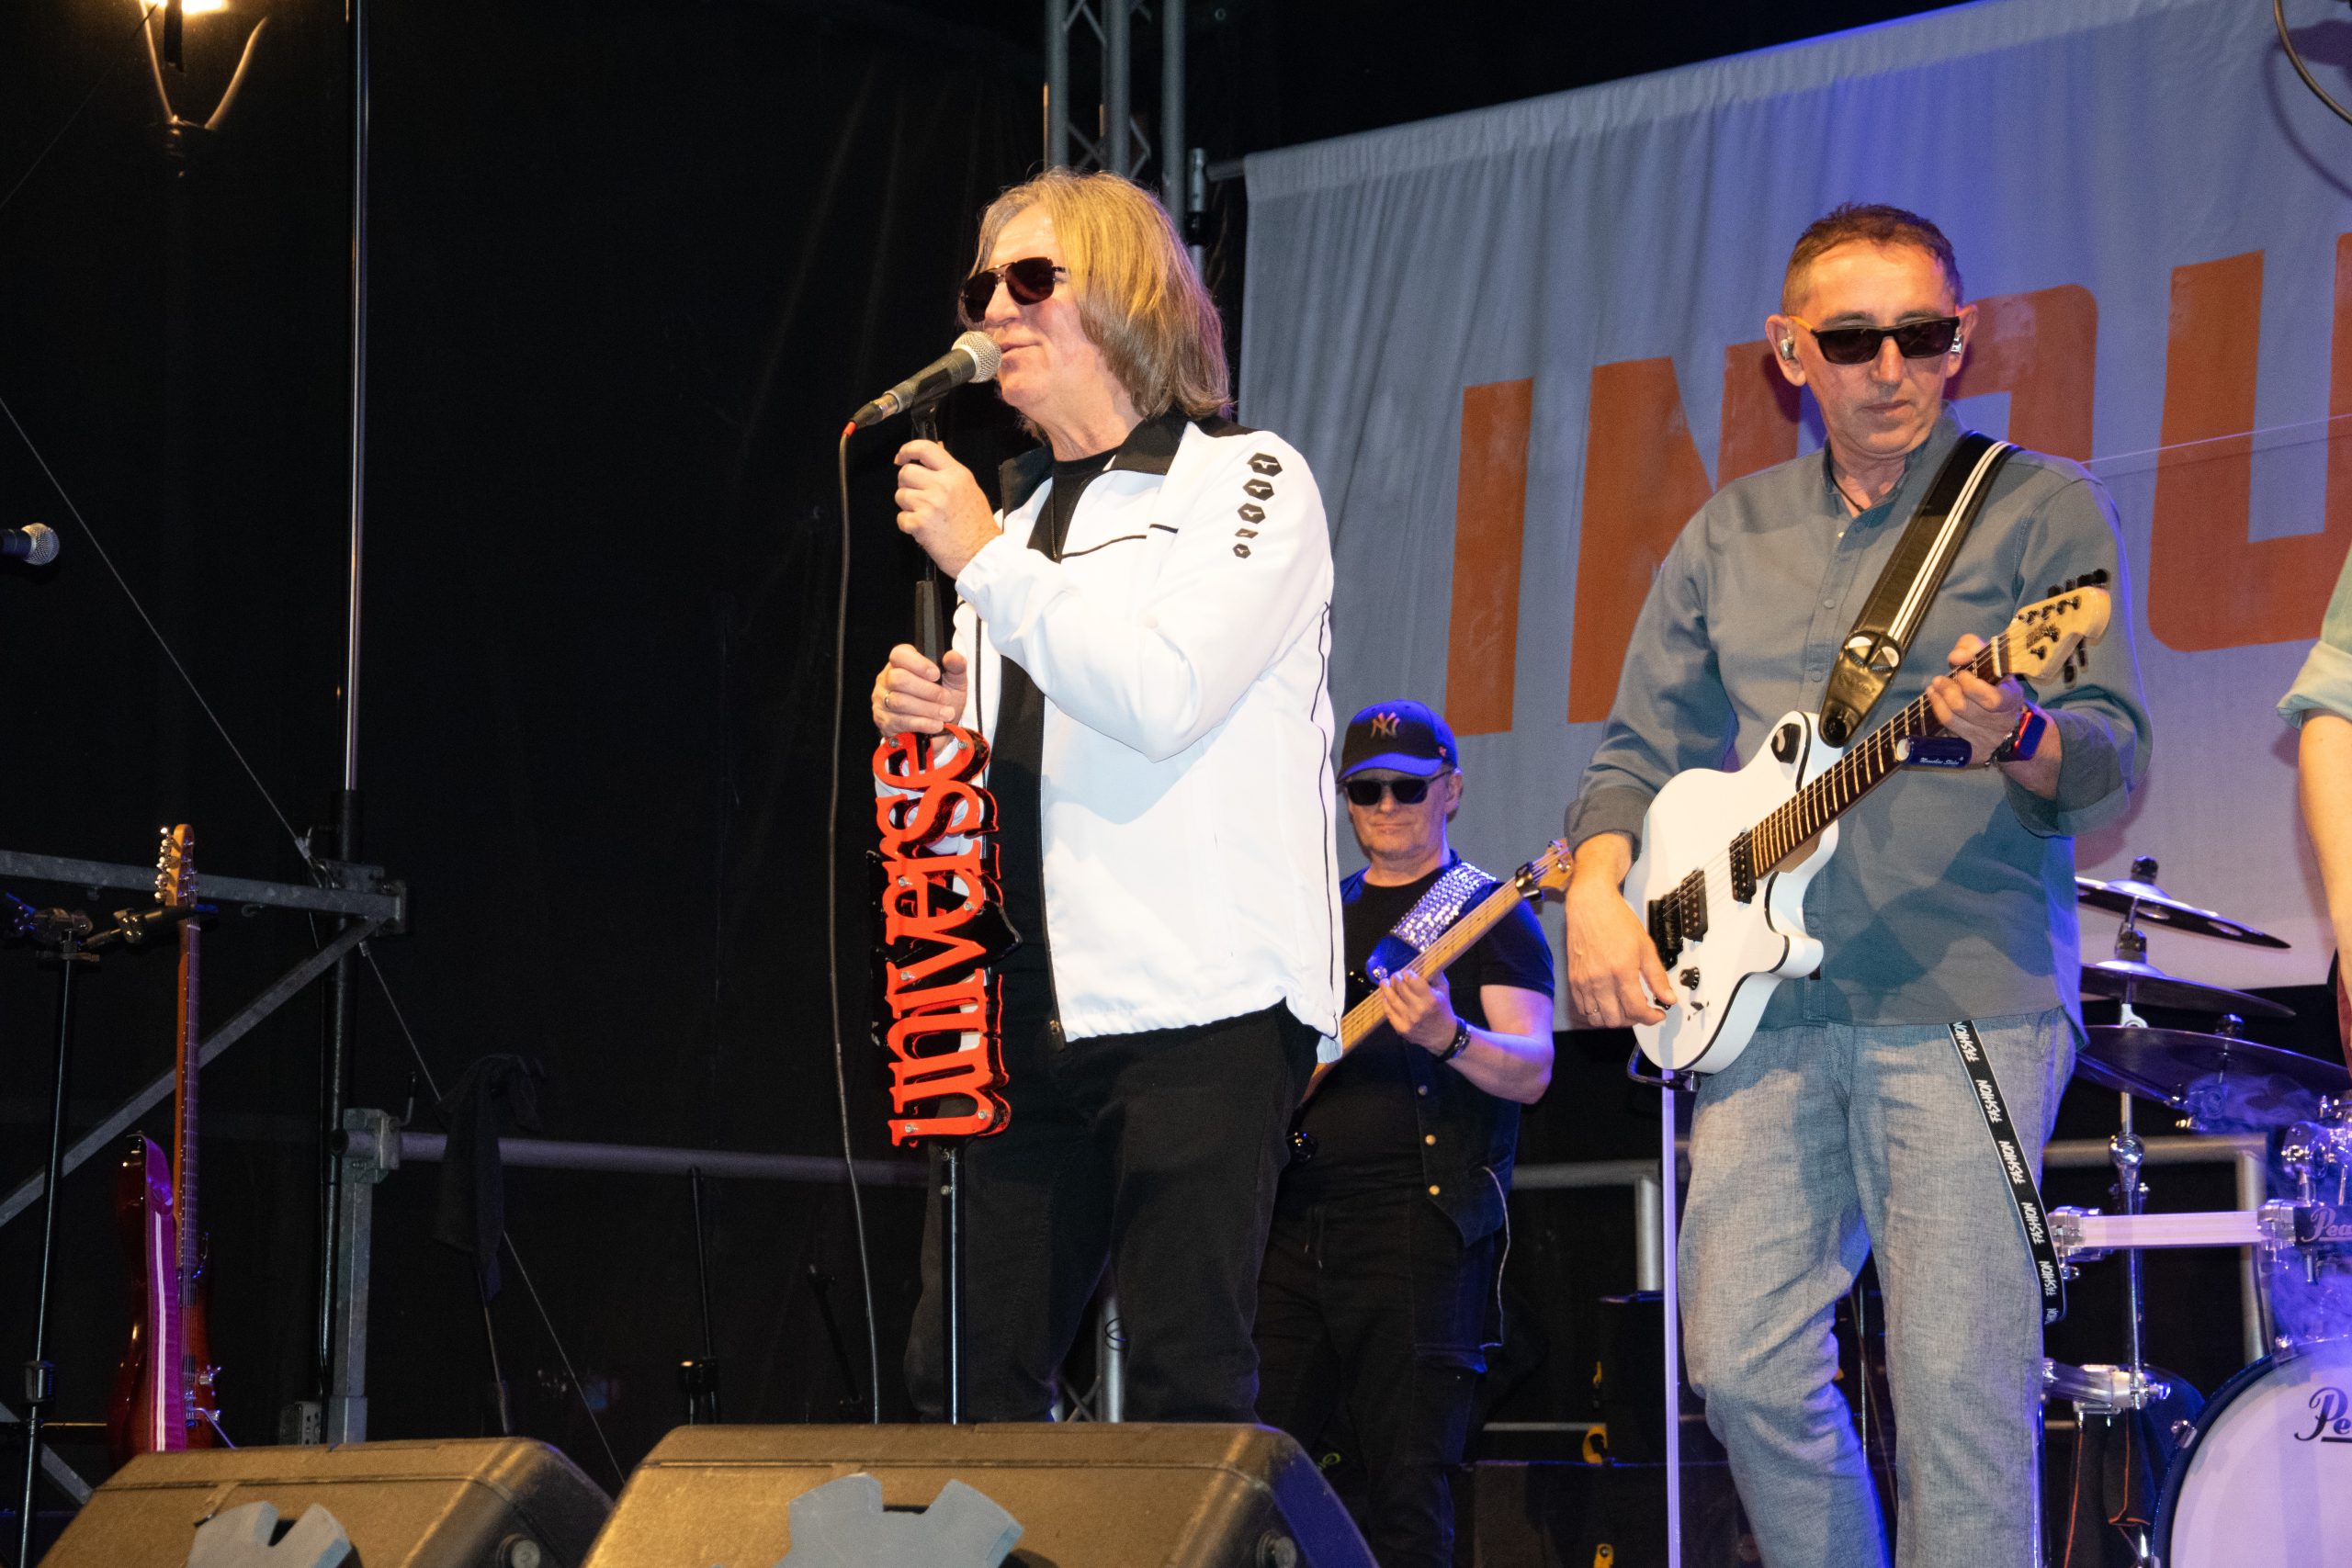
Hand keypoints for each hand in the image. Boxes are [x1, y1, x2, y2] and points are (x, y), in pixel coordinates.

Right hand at [871, 644, 968, 735]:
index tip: (936, 674)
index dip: (918, 664)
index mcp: (901, 663)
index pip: (899, 655)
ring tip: (946, 713)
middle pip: (899, 679)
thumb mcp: (954, 681)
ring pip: (900, 702)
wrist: (940, 729)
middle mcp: (887, 679)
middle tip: (945, 698)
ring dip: (928, 709)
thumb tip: (952, 656)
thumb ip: (956, 666)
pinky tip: (936, 724)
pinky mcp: (885, 721)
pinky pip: (901, 721)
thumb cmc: (943, 700)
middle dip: (927, 690)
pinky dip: (923, 723)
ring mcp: (882, 701)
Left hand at [894, 440, 1000, 578]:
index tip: (902, 457)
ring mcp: (930, 504)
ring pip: (900, 495)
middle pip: (906, 473)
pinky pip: (901, 518)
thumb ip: (949, 471)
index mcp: (956, 474)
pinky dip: (908, 525)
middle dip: (906, 484)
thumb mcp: (970, 489)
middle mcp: (942, 485)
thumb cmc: (978, 526)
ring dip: (908, 506)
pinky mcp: (920, 523)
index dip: (907, 450)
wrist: (982, 554)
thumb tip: (935, 450)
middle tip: (917, 495)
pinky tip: (924, 529)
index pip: (925, 448)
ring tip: (925, 515)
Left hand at [1378, 967, 1457, 1050]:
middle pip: (1400, 987)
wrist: (1443, 1035)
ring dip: (1386, 988)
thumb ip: (1434, 974)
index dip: (1407, 974)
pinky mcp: (1401, 1028)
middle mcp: (1418, 1010)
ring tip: (1385, 982)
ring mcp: (1408, 1020)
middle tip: (1395, 975)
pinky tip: (1386, 997)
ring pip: (1391, 999)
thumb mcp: (1443, 989)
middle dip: (1396, 978)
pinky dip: (1385, 1002)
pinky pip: (1388, 1012)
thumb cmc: (1443, 1008)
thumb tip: (1422, 959)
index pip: (1412, 980)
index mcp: (1430, 999)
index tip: (1407, 972)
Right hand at [1565, 834, 1670, 1027]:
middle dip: (1634, 1020)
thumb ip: (1657, 977)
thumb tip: (1668, 998)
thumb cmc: (1616, 921)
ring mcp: (1584, 982)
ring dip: (1614, 1019)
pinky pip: (1583, 1009)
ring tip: (1625, 1008)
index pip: (1637, 1010)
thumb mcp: (1645, 947)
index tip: (1657, 1014)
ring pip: (1598, 1019)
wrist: (1590, 905)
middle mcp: (1600, 980)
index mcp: (1621, 971)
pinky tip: (1607, 1002)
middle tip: (1642, 1010)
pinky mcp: (1573, 980)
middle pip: (1617, 1020)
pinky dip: (1596, 1013)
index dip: (1651, 1018)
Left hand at [1927, 634, 2025, 764]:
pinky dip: (1938, 715)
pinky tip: (1935, 702)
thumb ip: (1973, 648)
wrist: (2011, 720)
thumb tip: (1956, 657)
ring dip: (1938, 701)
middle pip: (1964, 708)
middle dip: (1947, 691)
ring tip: (1933, 688)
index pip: (1992, 700)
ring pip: (1952, 720)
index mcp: (2011, 699)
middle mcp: (2001, 723)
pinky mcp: (1974, 752)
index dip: (1971, 686)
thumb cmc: (1996, 684)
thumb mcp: (1991, 659)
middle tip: (1938, 680)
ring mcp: (1987, 740)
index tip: (1961, 672)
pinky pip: (1948, 735)